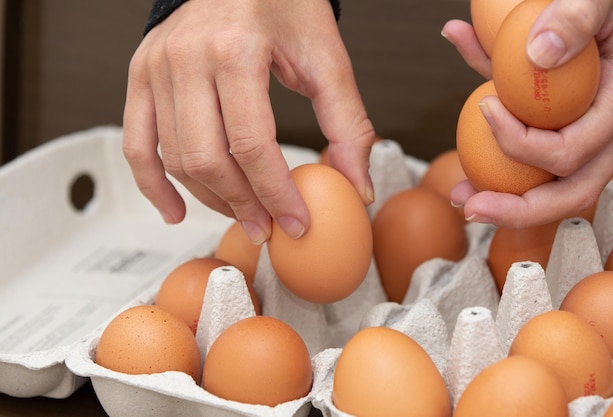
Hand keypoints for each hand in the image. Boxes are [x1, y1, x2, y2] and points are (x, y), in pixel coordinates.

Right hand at [123, 0, 375, 243]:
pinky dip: (153, 185)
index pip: (252, 145)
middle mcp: (187, 58)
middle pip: (208, 158)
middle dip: (242, 205)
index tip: (296, 223)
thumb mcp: (326, 57)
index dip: (276, 194)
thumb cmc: (284, 4)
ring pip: (175, 157)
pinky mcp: (141, 75)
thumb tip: (358, 186)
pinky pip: (136, 144)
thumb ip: (347, 124)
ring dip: (209, 198)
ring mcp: (156, 67)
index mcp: (235, 50)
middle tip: (268, 228)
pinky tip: (176, 211)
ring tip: (241, 214)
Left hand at [442, 0, 612, 227]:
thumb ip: (576, 16)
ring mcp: (590, 141)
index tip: (485, 107)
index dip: (522, 145)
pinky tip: (469, 172)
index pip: (572, 150)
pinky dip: (504, 171)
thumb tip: (539, 53)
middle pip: (573, 193)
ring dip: (508, 204)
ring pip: (557, 191)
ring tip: (463, 199)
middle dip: (519, 210)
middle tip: (471, 207)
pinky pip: (538, 166)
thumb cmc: (605, 5)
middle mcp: (610, 134)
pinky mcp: (567, 137)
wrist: (604, 11)